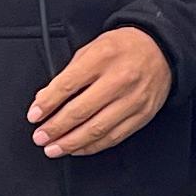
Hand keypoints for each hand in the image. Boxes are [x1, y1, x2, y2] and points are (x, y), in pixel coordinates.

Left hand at [29, 25, 171, 159]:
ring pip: (97, 129)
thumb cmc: (124, 47)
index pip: (67, 85)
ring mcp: (132, 100)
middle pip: (80, 111)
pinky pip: (114, 137)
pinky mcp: (142, 115)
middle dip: (55, 128)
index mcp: (103, 58)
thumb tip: (45, 98)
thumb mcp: (92, 48)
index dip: (47, 104)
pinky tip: (78, 148)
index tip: (34, 115)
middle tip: (40, 137)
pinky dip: (92, 146)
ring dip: (71, 143)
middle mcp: (119, 79)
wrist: (162, 49)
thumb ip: (68, 73)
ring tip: (54, 148)